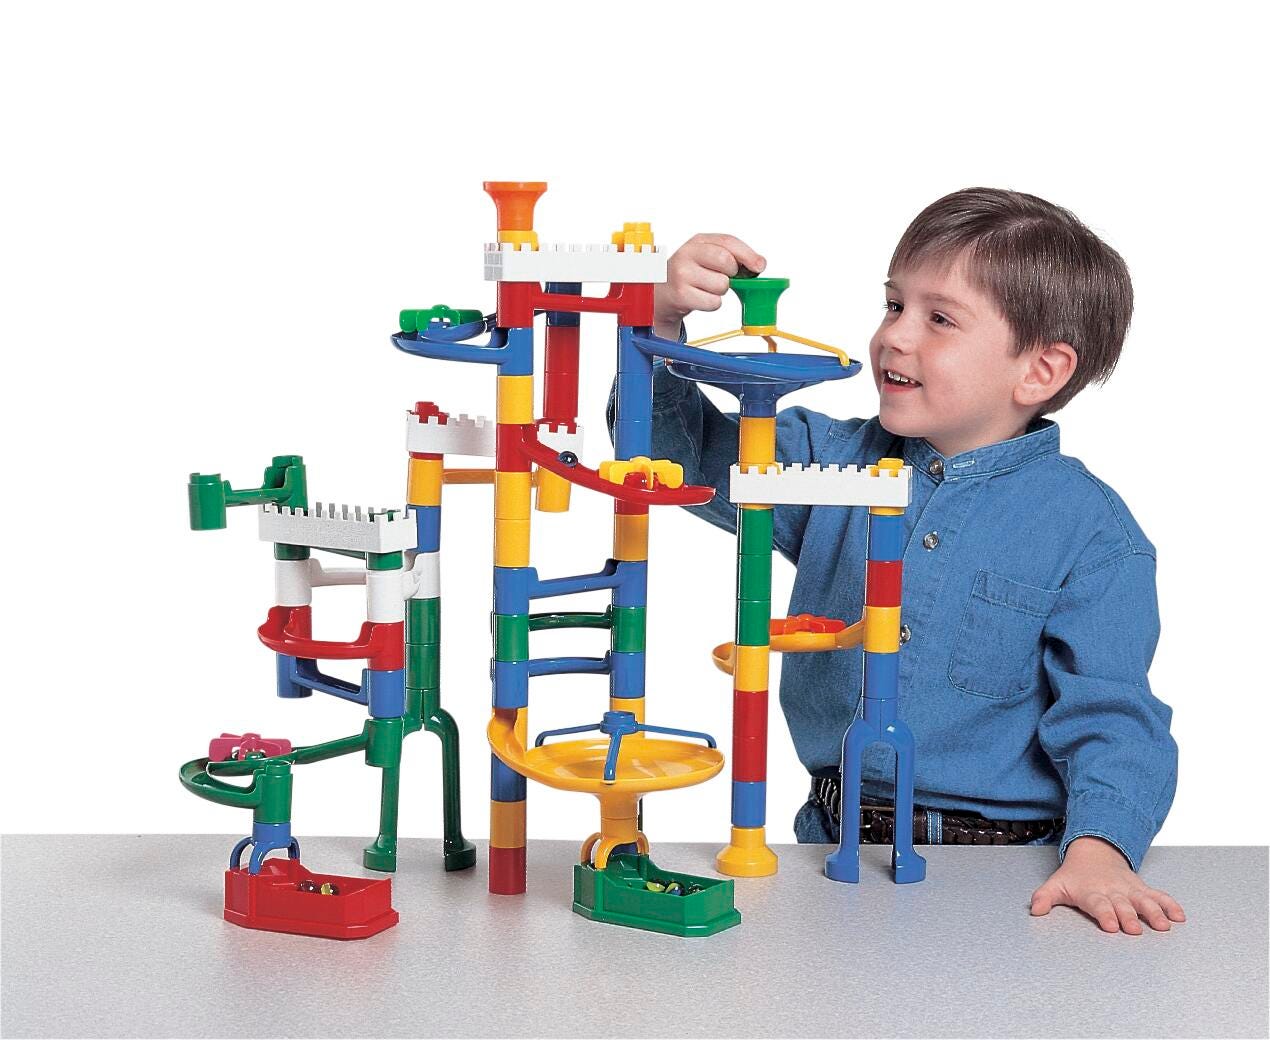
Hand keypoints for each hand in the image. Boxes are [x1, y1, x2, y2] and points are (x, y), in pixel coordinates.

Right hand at [653, 233, 765, 339]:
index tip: (759, 266)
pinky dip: (712, 304)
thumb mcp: (707, 258)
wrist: (661, 293)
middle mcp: (687, 254)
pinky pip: (713, 302)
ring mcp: (682, 274)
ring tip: (707, 288)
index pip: (728, 242)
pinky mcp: (681, 294)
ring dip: (721, 291)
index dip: (748, 254)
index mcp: (698, 241)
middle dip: (732, 273)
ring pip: (722, 285)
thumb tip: (759, 264)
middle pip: (726, 261)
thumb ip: (733, 256)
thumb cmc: (690, 274)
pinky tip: (701, 298)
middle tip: (725, 277)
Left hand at [1030, 836, 1185, 933]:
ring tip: (1163, 925)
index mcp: (1091, 892)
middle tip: (1135, 929)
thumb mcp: (1056, 884)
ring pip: (1144, 901)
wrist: (1094, 851)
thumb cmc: (1075, 876)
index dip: (1105, 914)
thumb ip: (1045, 897)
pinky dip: (1170, 904)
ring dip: (1154, 912)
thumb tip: (1034, 910)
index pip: (1098, 904)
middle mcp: (1112, 891)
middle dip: (1129, 917)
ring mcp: (1129, 890)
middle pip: (1122, 905)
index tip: (1111, 925)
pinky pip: (1158, 896)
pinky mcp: (1142, 889)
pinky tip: (1179, 916)